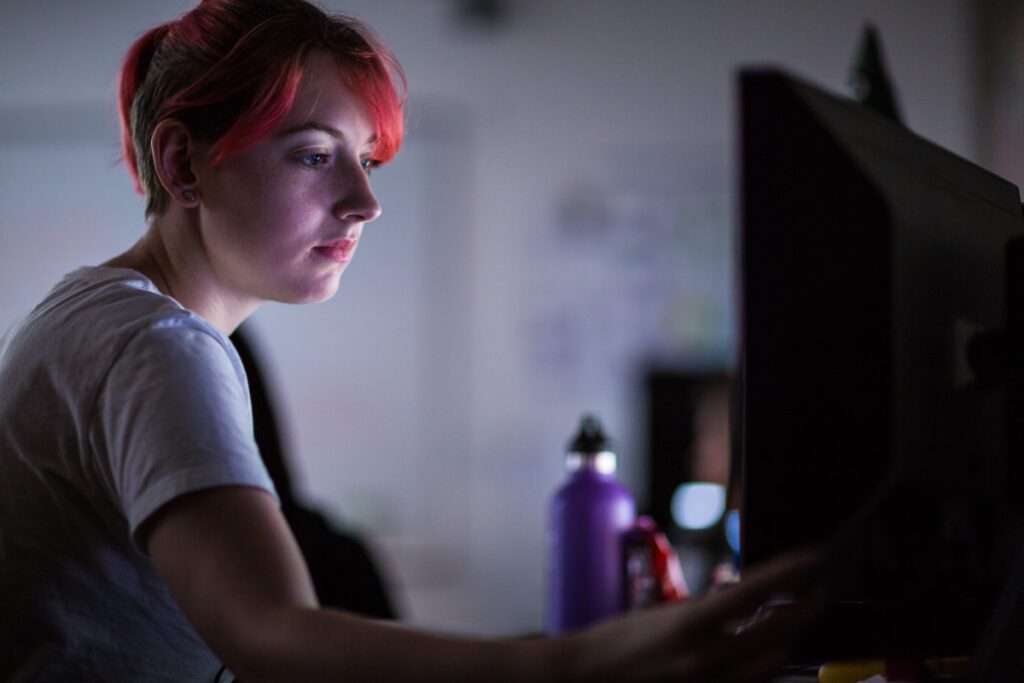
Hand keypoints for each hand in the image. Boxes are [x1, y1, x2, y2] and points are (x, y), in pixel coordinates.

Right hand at [561, 550, 821, 681]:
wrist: (585, 678)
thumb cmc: (618, 642)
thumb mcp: (666, 615)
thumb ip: (710, 610)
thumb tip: (748, 598)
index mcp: (689, 624)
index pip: (756, 590)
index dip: (791, 572)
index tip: (815, 558)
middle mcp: (705, 658)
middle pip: (779, 631)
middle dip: (806, 607)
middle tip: (820, 588)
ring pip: (773, 662)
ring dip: (786, 638)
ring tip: (792, 617)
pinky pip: (752, 682)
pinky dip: (763, 664)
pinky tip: (763, 649)